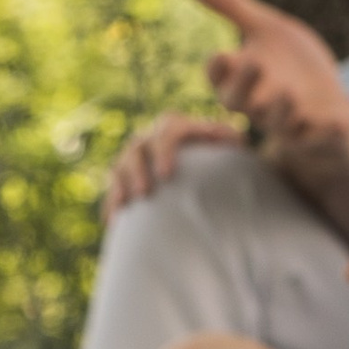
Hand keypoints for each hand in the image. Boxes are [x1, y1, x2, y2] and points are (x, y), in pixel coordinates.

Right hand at [104, 110, 249, 215]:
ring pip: (120, 165)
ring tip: (127, 205)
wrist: (197, 171)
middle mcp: (152, 138)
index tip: (166, 175)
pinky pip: (113, 188)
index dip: (164, 151)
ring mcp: (135, 156)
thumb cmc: (217, 159)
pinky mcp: (124, 176)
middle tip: (145, 192)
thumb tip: (236, 142)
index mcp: (176, 127)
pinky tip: (113, 221)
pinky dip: (112, 203)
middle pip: (138, 147)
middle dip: (139, 169)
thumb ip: (231, 141)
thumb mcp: (228, 147)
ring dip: (121, 184)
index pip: (167, 131)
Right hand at [187, 0, 348, 149]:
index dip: (217, 70)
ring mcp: (288, 124)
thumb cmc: (292, 63)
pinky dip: (328, 133)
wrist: (329, 100)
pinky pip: (320, 139)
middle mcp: (258, 105)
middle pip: (240, 103)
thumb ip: (230, 6)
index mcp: (241, 80)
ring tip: (287, 93)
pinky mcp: (317, 136)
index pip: (219, 78)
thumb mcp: (266, 28)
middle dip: (244, 85)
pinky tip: (341, 123)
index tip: (218, 55)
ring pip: (277, 124)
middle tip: (253, 63)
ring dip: (280, 111)